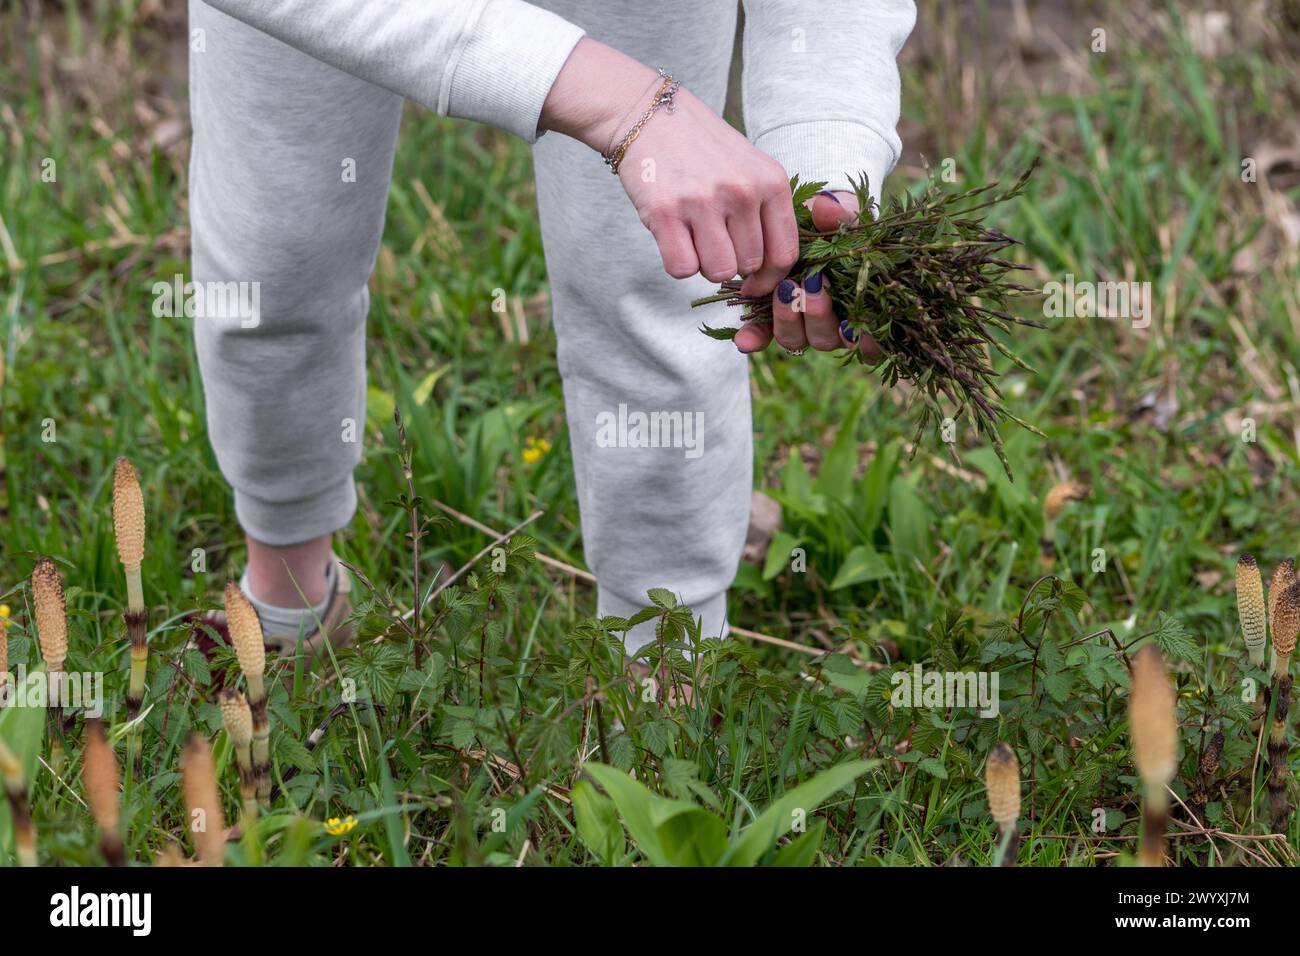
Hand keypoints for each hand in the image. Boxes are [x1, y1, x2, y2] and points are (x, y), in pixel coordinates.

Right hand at [616, 84, 798, 288]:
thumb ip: (766, 213)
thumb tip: (770, 271)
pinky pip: (683, 269)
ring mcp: (704, 202)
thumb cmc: (702, 148)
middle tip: (714, 239)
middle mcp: (742, 191)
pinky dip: (678, 262)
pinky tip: (674, 236)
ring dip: (705, 264)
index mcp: (771, 181)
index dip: (770, 278)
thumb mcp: (751, 168)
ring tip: (694, 235)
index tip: (754, 283)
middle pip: (748, 266)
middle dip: (731, 263)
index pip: (784, 253)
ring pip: (718, 272)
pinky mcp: (666, 213)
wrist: (649, 115)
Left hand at [733, 190, 882, 360]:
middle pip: (824, 338)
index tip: (851, 324)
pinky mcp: (770, 318)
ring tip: (784, 290)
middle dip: (817, 315)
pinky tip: (745, 339)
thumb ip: (841, 213)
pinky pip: (763, 336)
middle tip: (811, 284)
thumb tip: (828, 208)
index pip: (864, 339)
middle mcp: (829, 322)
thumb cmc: (834, 219)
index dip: (861, 340)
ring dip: (789, 319)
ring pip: (796, 338)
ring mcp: (799, 322)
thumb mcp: (842, 212)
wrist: (805, 215)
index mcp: (856, 306)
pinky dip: (755, 338)